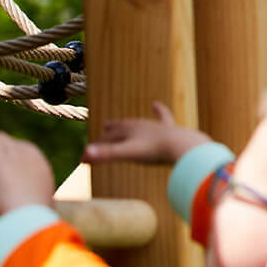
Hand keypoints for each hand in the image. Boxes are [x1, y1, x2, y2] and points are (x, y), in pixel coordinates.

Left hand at [0, 130, 58, 214]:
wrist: (29, 218)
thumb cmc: (34, 220)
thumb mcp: (39, 212)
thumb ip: (33, 208)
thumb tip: (31, 219)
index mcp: (42, 168)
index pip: (27, 156)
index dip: (14, 159)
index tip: (4, 168)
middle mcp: (31, 155)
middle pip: (14, 145)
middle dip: (3, 148)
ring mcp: (15, 154)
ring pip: (0, 140)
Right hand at [83, 101, 211, 166]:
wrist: (182, 145)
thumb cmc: (155, 150)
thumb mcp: (128, 153)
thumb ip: (107, 154)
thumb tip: (84, 155)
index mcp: (129, 130)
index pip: (106, 140)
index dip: (93, 150)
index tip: (83, 161)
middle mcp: (141, 125)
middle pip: (121, 129)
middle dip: (111, 133)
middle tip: (105, 129)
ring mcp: (155, 126)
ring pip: (139, 124)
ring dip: (129, 125)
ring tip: (123, 124)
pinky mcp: (169, 130)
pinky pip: (163, 117)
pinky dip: (158, 111)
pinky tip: (156, 105)